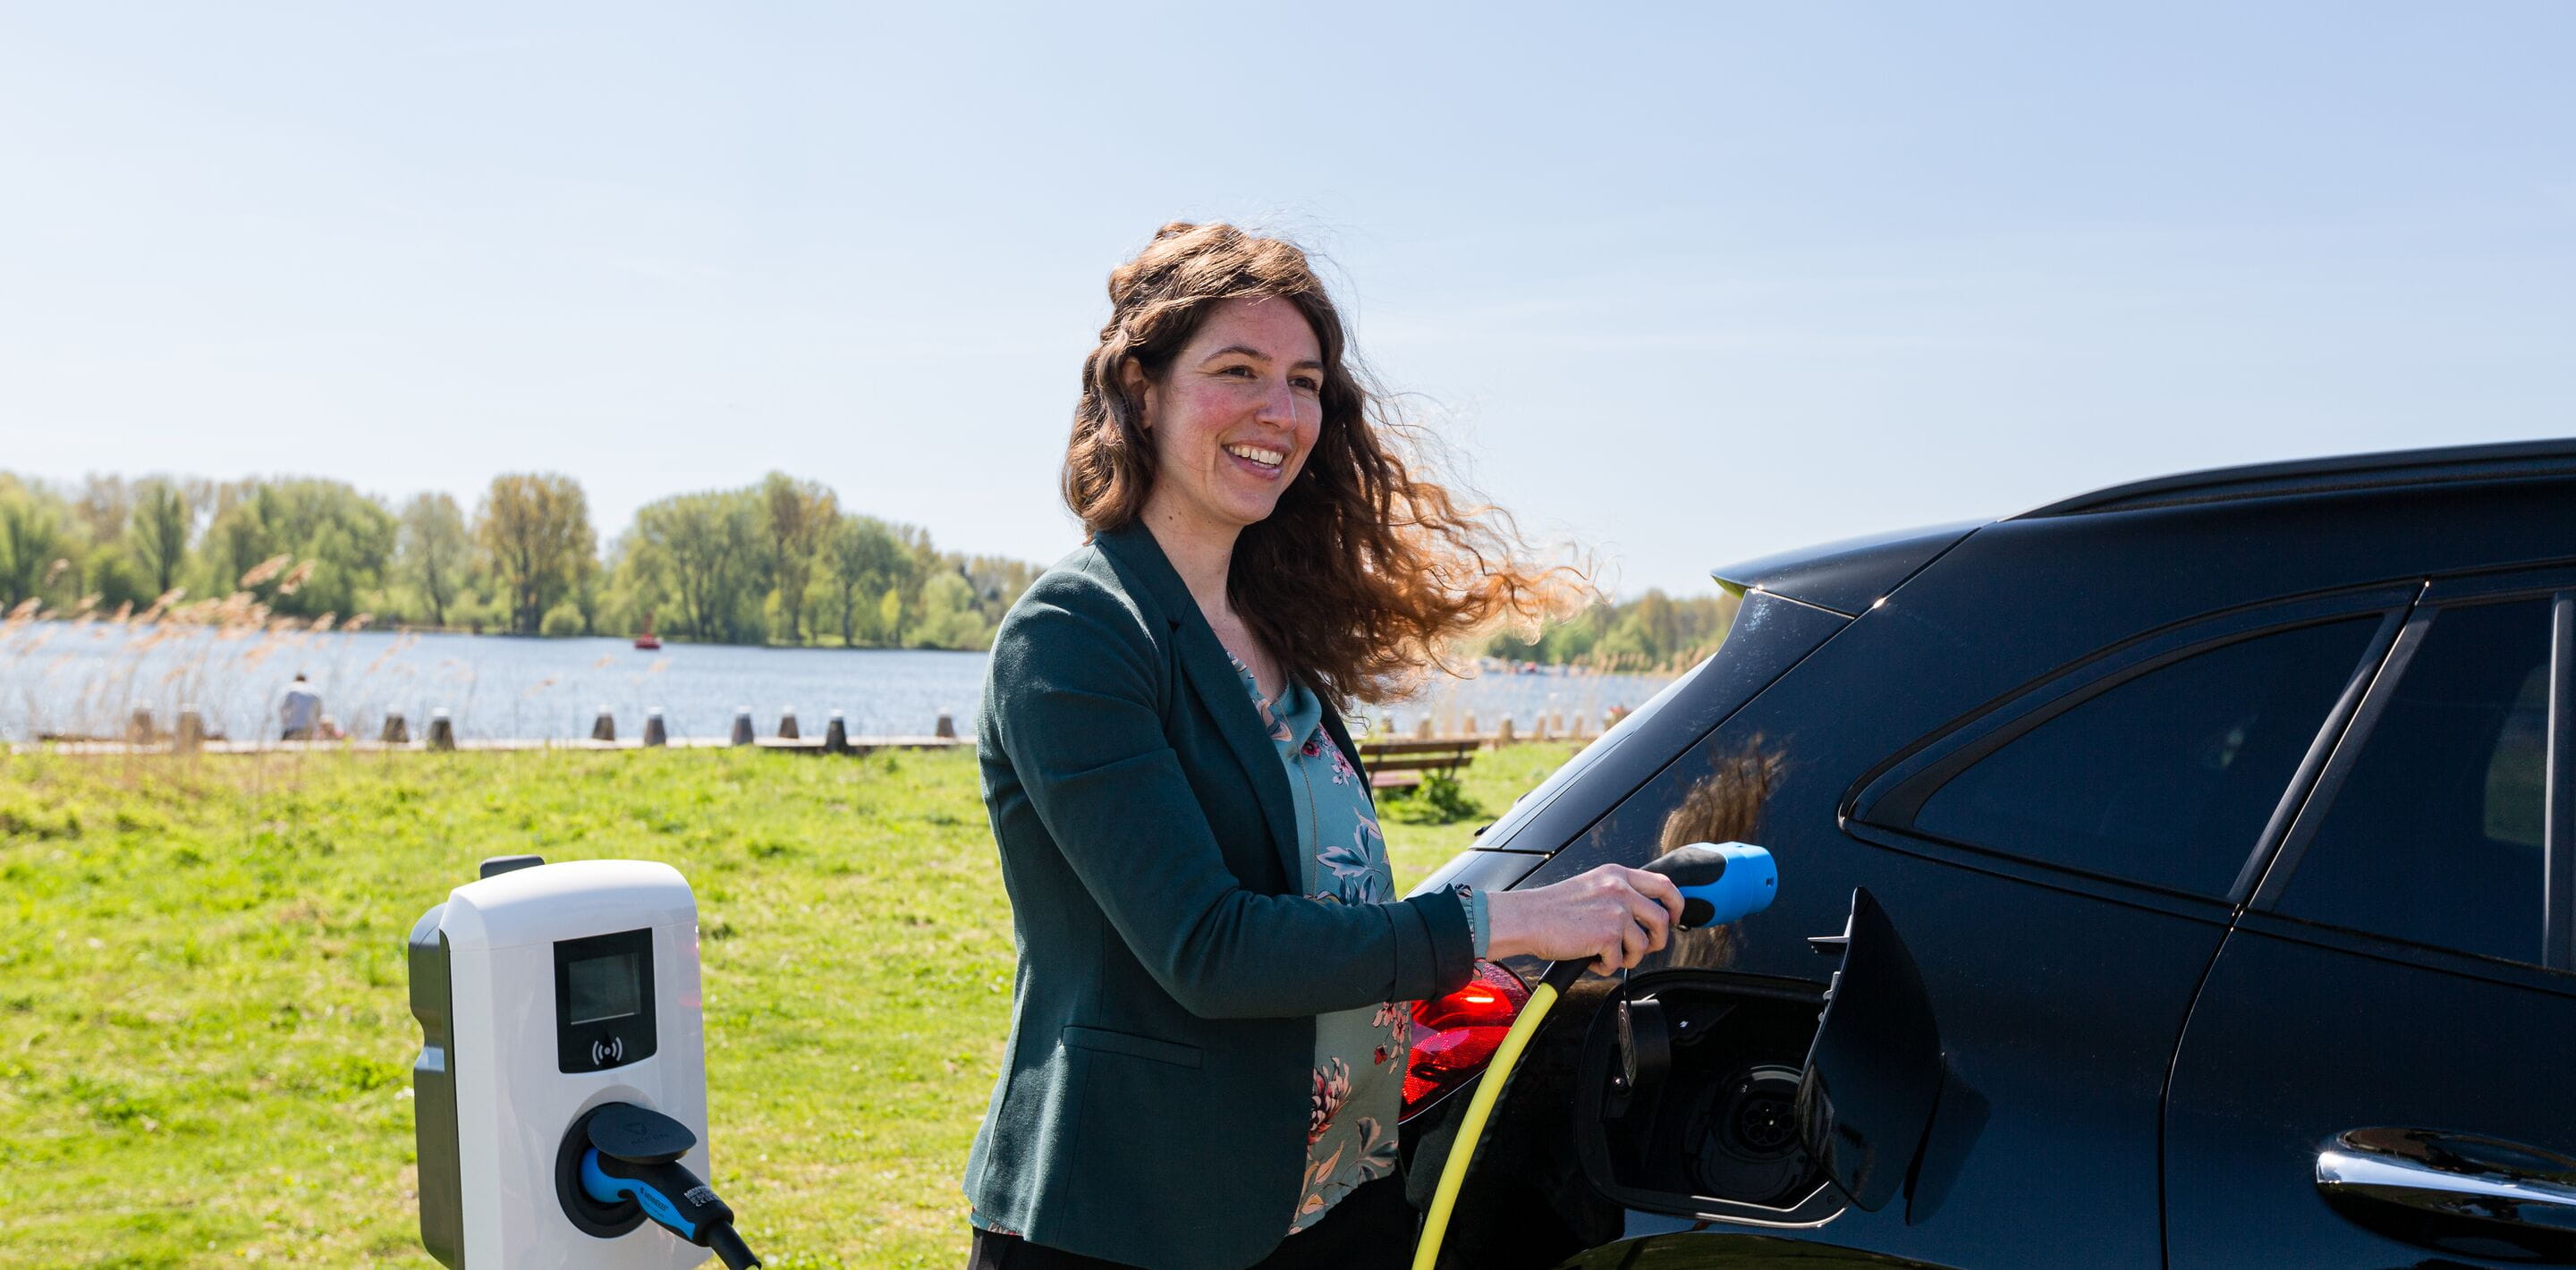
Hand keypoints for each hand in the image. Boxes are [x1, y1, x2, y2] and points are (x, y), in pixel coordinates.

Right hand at [1484, 863, 1684, 975]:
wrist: (1526, 918)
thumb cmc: (1550, 908)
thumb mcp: (1590, 886)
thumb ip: (1617, 894)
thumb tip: (1641, 917)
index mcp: (1616, 875)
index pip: (1663, 884)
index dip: (1676, 904)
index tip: (1674, 917)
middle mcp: (1619, 890)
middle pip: (1662, 919)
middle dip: (1658, 940)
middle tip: (1644, 947)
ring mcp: (1615, 912)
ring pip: (1643, 945)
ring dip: (1627, 957)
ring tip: (1605, 955)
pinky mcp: (1607, 935)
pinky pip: (1619, 962)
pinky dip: (1605, 967)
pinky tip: (1589, 958)